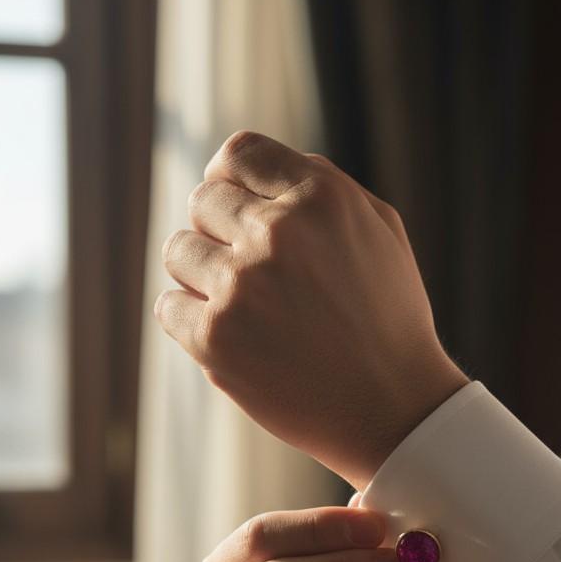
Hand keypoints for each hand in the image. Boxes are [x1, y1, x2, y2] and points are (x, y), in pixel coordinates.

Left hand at [155, 130, 467, 488]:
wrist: (392, 408)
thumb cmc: (387, 318)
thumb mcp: (377, 230)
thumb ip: (317, 187)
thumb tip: (247, 170)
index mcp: (319, 196)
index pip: (238, 153)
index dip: (231, 179)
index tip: (235, 208)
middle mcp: (276, 233)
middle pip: (202, 200)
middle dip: (220, 230)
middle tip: (251, 272)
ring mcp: (240, 287)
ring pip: (178, 251)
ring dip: (200, 274)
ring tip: (243, 305)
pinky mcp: (214, 339)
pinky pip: (168, 306)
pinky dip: (189, 320)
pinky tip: (230, 337)